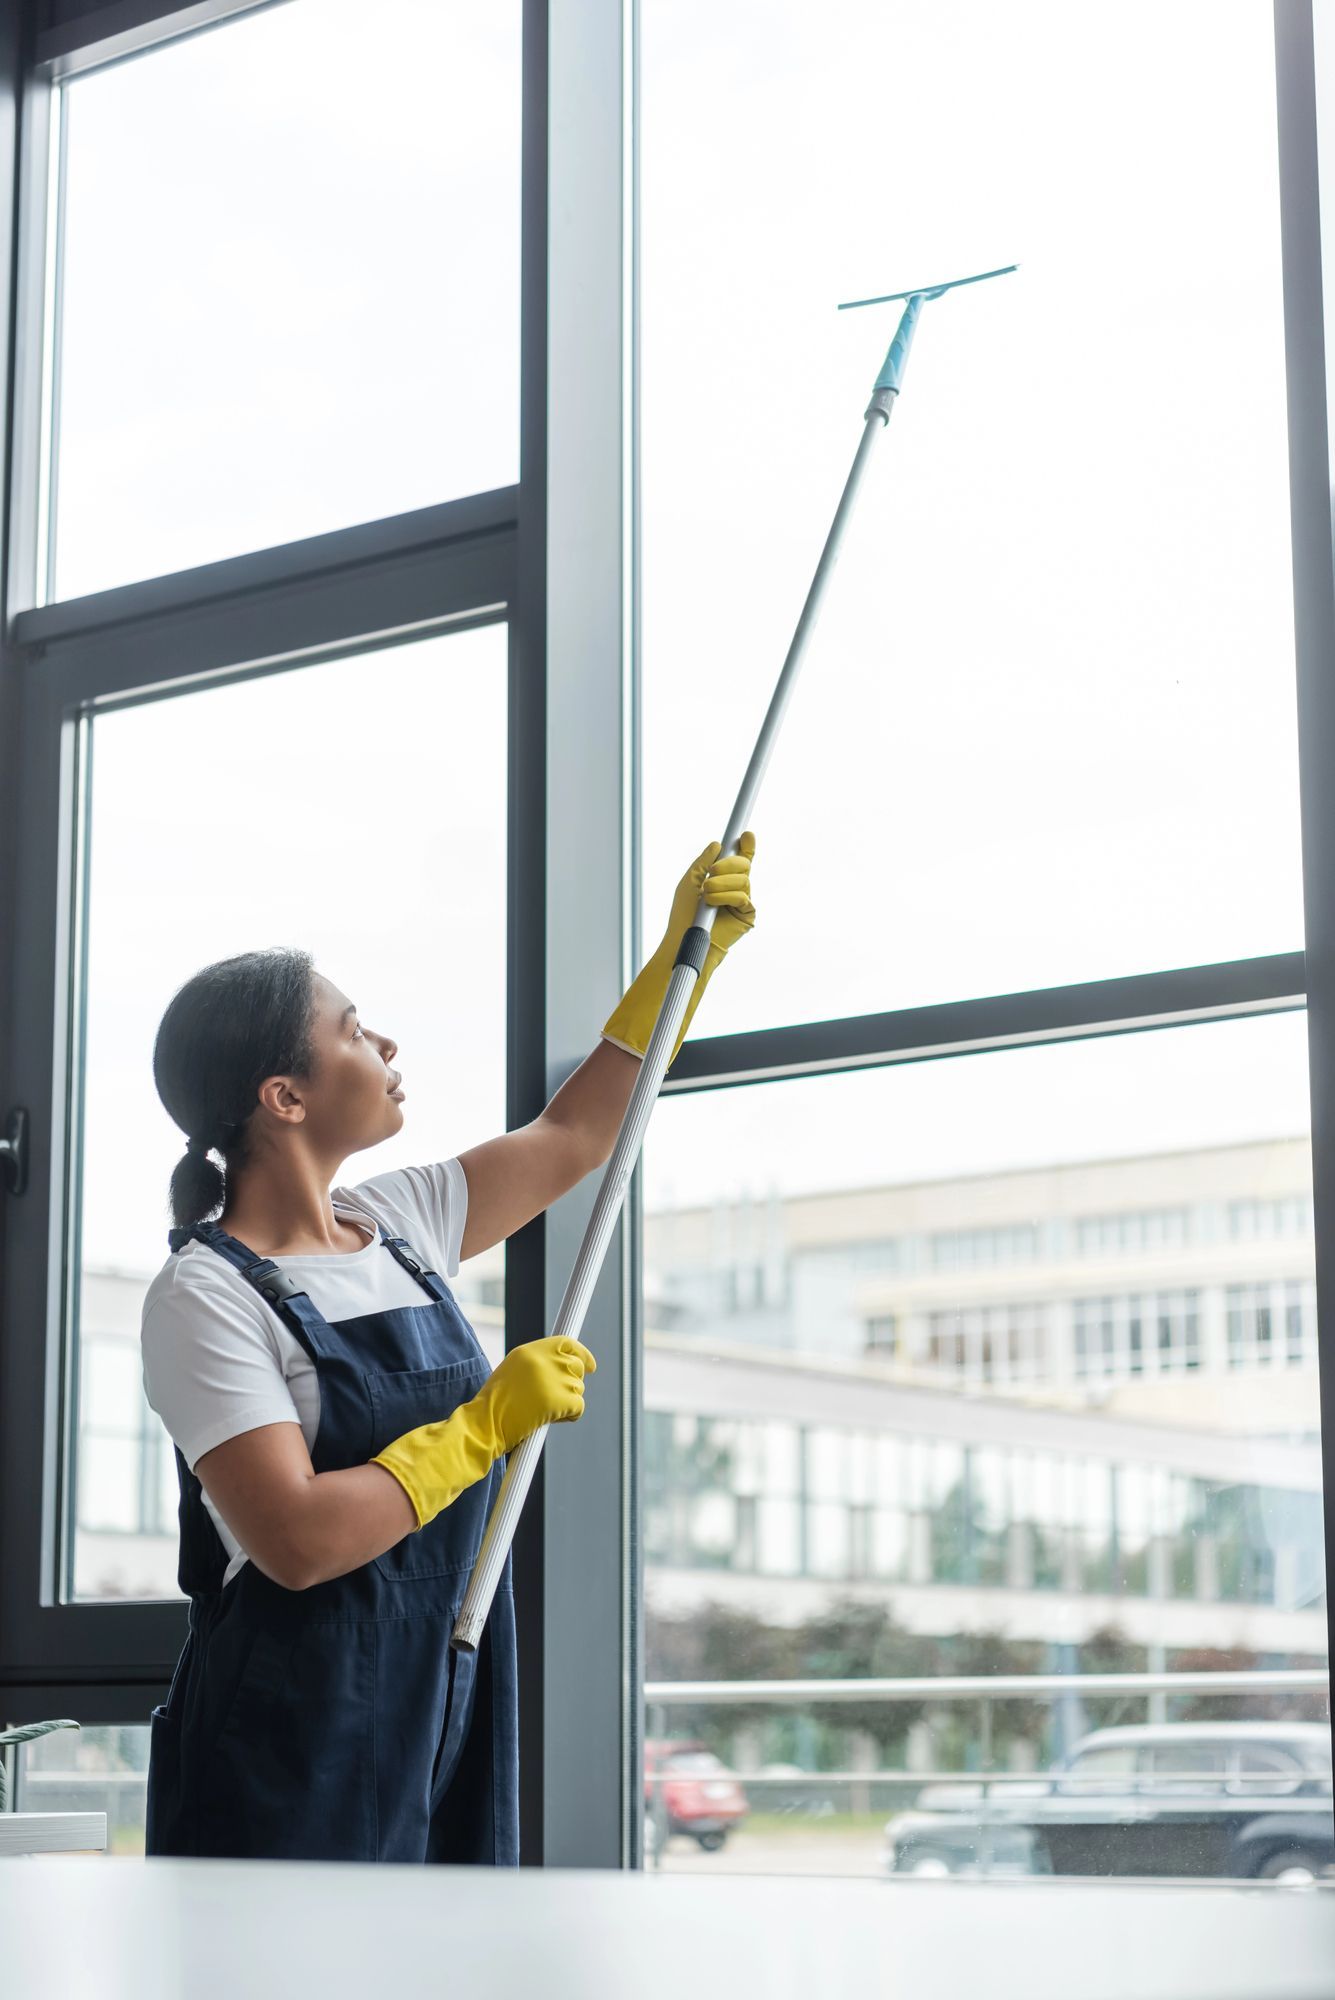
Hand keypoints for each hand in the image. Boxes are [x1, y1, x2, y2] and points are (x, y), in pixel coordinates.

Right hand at [369, 1336, 596, 1532]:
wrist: (481, 1426)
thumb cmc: (492, 1407)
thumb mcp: (512, 1374)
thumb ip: (536, 1365)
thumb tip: (565, 1366)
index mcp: (529, 1351)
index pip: (567, 1343)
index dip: (582, 1354)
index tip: (590, 1366)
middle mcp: (543, 1360)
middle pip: (576, 1367)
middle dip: (571, 1384)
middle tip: (554, 1401)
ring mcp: (552, 1379)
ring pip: (578, 1389)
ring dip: (567, 1403)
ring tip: (542, 1412)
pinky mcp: (560, 1400)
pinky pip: (579, 1407)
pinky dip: (570, 1416)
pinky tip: (550, 1421)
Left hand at [602, 832, 757, 1063]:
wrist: (684, 940)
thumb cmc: (683, 914)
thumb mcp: (689, 881)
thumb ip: (703, 862)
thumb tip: (718, 844)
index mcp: (723, 878)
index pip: (740, 858)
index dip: (746, 846)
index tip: (746, 834)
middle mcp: (735, 888)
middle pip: (744, 863)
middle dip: (728, 864)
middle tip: (710, 874)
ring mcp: (742, 901)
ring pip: (744, 879)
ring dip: (722, 884)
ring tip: (706, 895)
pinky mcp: (747, 915)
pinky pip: (744, 896)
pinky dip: (727, 896)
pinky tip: (713, 904)